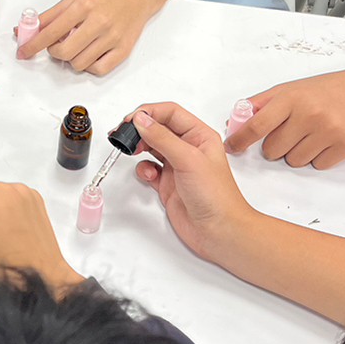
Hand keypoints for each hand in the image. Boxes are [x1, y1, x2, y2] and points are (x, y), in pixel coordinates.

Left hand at [20, 0, 167, 74]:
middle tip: (57, 45)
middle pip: (64, 52)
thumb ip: (51, 15)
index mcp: (83, 6)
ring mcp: (113, 38)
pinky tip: (89, 55)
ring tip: (76, 47)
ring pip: (79, 64)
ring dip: (71, 59)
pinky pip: (99, 70)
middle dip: (54, 52)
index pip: (50, 32)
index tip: (23, 52)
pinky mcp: (124, 50)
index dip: (33, 45)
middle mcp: (99, 22)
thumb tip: (26, 29)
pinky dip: (88, 66)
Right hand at [128, 106, 258, 266]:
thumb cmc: (216, 196)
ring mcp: (177, 166)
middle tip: (125, 135)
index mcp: (200, 136)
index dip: (149, 112)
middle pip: (158, 128)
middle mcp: (188, 148)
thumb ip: (162, 138)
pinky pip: (149, 169)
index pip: (171, 113)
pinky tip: (149, 176)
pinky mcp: (168, 184)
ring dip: (140, 148)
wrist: (219, 231)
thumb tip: (142, 120)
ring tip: (133, 151)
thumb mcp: (188, 159)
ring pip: (151, 147)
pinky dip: (143, 170)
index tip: (131, 119)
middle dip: (140, 130)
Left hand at [226, 68, 344, 168]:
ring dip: (297, 153)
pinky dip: (318, 157)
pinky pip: (318, 165)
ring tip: (310, 135)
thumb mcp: (290, 89)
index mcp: (291, 98)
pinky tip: (325, 140)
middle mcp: (310, 114)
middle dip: (275, 147)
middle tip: (289, 133)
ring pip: (294, 161)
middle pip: (273, 150)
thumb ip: (261, 105)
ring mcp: (329, 130)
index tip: (232, 148)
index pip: (257, 126)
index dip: (240, 140)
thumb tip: (235, 123)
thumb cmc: (324, 90)